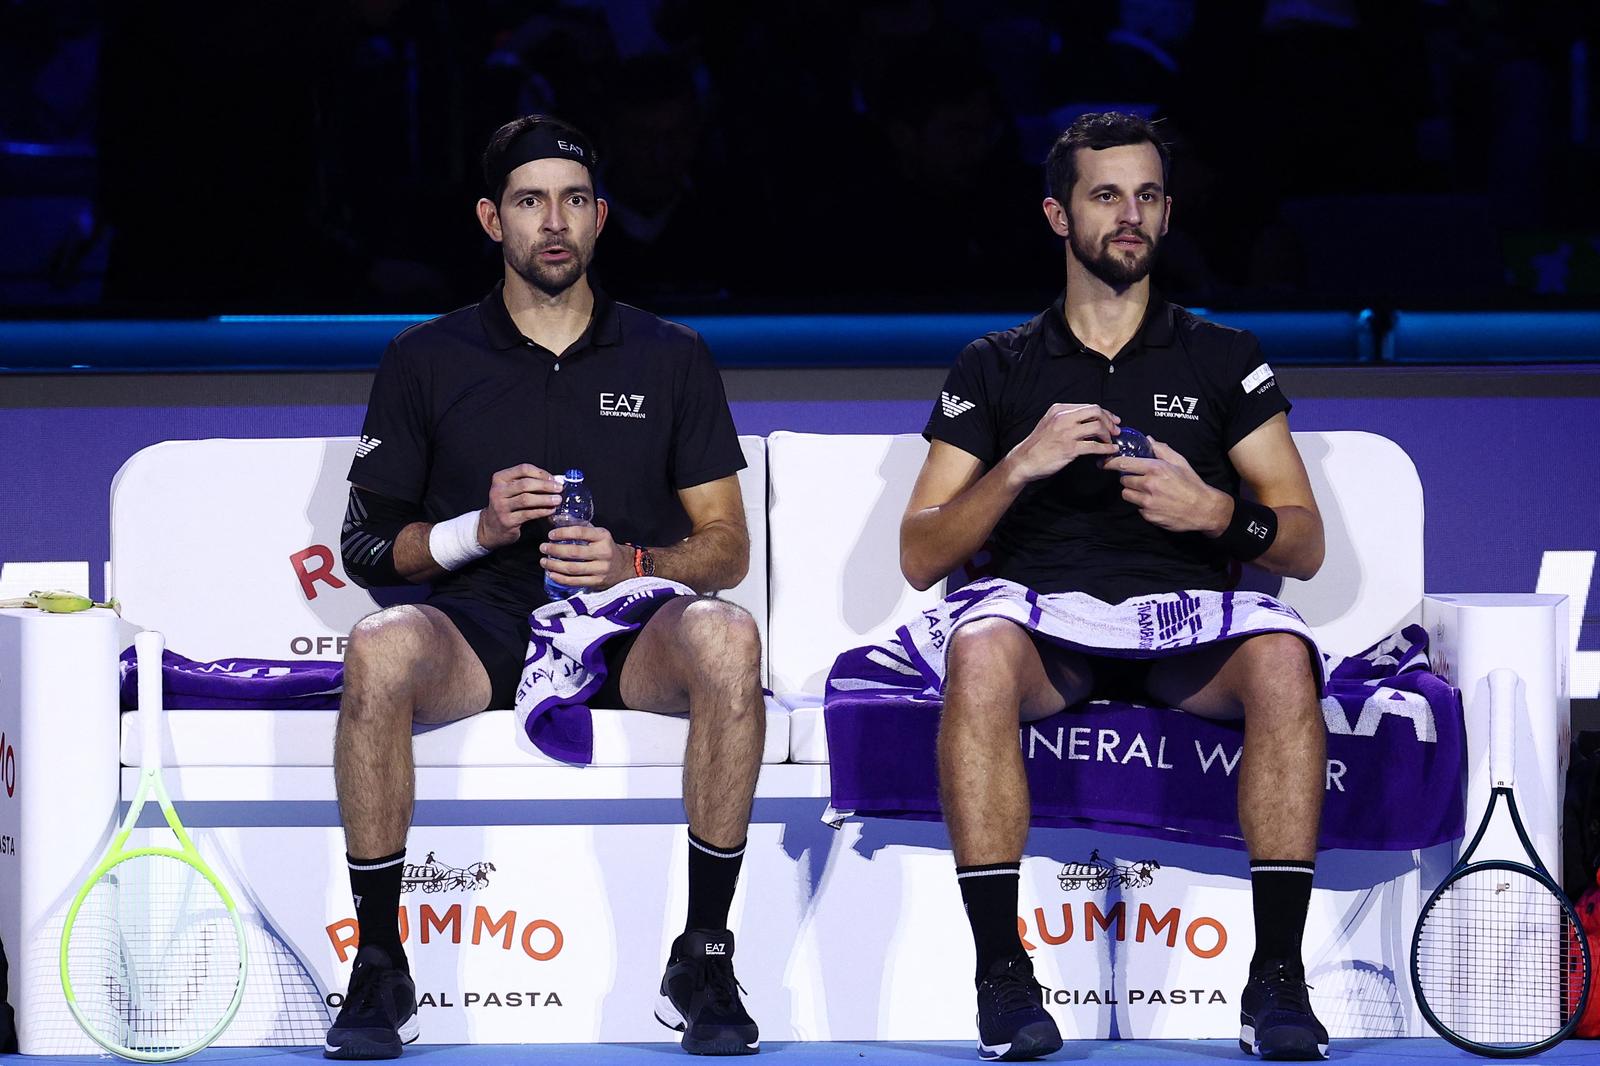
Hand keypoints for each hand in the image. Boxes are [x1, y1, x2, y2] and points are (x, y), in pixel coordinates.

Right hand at [477, 464, 563, 549]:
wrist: (491, 527)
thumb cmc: (507, 505)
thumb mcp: (511, 490)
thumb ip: (529, 483)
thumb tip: (554, 481)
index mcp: (500, 478)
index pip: (523, 469)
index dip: (541, 473)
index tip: (553, 479)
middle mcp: (498, 491)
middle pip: (525, 484)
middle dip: (545, 485)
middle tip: (559, 488)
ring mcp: (501, 506)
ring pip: (527, 499)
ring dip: (545, 499)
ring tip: (558, 499)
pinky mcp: (507, 521)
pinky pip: (528, 514)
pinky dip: (542, 511)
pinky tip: (551, 510)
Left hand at [540, 523, 631, 589]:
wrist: (623, 566)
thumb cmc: (604, 547)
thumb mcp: (597, 534)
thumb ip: (579, 527)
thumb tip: (554, 520)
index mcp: (603, 536)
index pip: (580, 532)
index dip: (563, 533)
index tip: (551, 535)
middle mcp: (603, 553)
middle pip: (574, 552)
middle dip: (555, 550)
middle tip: (543, 547)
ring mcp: (600, 569)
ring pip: (573, 568)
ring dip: (554, 565)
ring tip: (544, 561)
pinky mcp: (597, 582)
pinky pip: (575, 582)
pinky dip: (561, 578)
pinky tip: (552, 574)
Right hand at [1004, 403, 1120, 483]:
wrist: (1024, 460)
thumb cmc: (1038, 444)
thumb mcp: (1050, 423)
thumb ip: (1067, 419)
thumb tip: (1090, 422)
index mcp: (1059, 409)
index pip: (1089, 407)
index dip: (1105, 414)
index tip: (1113, 421)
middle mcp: (1063, 418)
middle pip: (1095, 412)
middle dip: (1109, 421)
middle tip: (1115, 431)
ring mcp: (1066, 433)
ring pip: (1097, 427)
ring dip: (1108, 436)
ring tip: (1111, 443)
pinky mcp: (1069, 448)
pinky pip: (1094, 446)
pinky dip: (1106, 449)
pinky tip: (1111, 451)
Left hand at [1104, 438, 1231, 533]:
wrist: (1203, 509)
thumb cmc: (1192, 483)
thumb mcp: (1180, 462)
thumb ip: (1162, 450)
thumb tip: (1148, 439)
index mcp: (1156, 469)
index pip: (1124, 463)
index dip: (1111, 462)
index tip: (1104, 462)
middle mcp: (1149, 485)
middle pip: (1124, 480)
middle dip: (1129, 478)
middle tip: (1141, 479)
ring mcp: (1148, 502)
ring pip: (1127, 494)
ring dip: (1133, 492)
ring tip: (1148, 491)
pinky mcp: (1149, 515)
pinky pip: (1137, 507)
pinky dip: (1143, 505)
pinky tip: (1156, 503)